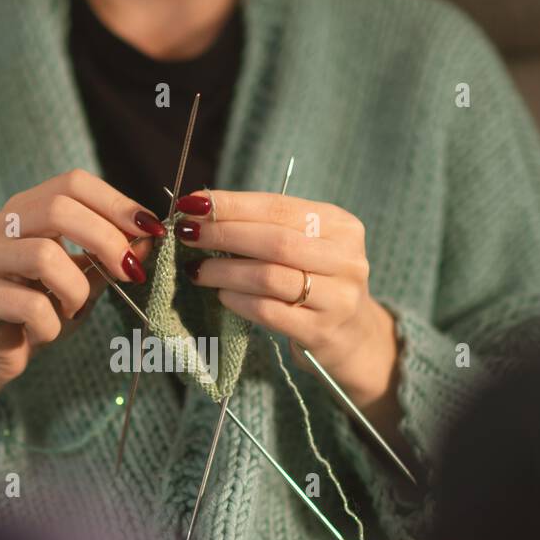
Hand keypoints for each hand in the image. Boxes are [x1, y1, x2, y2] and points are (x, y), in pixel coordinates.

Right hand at [0, 169, 161, 392]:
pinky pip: (30, 305)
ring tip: (72, 310)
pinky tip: (43, 333)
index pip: (72, 183)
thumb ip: (112, 256)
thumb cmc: (41, 312)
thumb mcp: (86, 280)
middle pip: (58, 209)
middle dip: (105, 240)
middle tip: (129, 272)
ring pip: (44, 256)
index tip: (150, 229)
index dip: (116, 202)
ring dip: (76, 290)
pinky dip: (51, 325)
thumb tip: (149, 235)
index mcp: (26, 210)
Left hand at [177, 190, 398, 412]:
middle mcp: (346, 260)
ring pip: (269, 277)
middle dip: (223, 234)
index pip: (279, 207)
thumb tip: (202, 210)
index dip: (233, 204)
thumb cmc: (315, 281)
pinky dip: (238, 301)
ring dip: (224, 271)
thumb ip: (266, 227)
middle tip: (187, 234)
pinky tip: (222, 295)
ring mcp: (337, 299)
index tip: (194, 203)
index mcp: (341, 226)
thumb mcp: (306, 246)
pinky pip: (268, 311)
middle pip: (275, 241)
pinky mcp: (320, 332)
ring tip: (197, 270)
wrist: (352, 336)